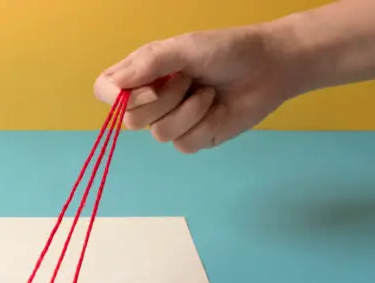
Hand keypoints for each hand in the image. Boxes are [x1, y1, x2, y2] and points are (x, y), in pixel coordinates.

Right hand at [93, 24, 299, 152]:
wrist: (269, 66)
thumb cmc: (226, 50)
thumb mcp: (183, 48)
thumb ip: (148, 64)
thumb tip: (115, 87)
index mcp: (141, 74)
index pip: (105, 90)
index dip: (114, 96)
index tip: (141, 88)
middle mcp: (150, 100)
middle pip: (129, 119)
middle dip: (162, 99)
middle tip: (186, 79)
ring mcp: (170, 122)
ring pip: (158, 133)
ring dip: (187, 109)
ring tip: (206, 91)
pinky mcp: (192, 139)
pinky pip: (183, 143)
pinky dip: (202, 122)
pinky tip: (215, 107)